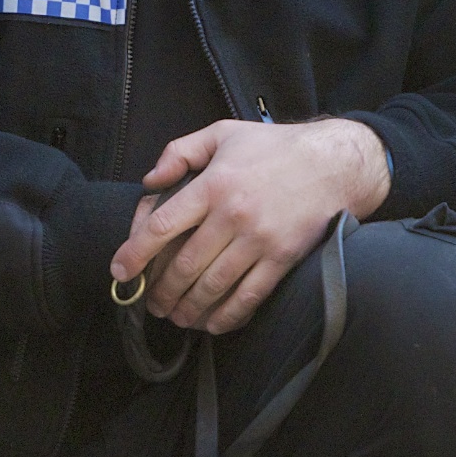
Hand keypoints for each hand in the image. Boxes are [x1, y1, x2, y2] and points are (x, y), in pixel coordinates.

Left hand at [107, 117, 390, 334]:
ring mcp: (259, 239)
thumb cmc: (274, 147)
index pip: (162, 225)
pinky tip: (212, 323)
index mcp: (213, 184)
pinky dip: (227, 315)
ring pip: (213, 285)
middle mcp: (232, 214)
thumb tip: (150, 181)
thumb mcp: (222, 133)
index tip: (120, 272)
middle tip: (151, 303)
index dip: (135, 253)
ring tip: (176, 317)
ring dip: (189, 307)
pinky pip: (250, 296)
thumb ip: (179, 152)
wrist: (335, 162)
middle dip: (161, 291)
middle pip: (184, 264)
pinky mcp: (283, 258)